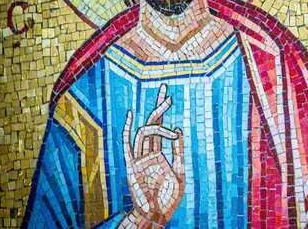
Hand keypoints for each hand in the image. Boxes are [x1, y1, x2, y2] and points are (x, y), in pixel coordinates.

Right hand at [121, 84, 184, 227]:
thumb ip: (178, 151)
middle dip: (158, 107)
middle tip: (166, 91)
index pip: (160, 128)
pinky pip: (128, 146)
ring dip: (155, 118)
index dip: (163, 112)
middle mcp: (148, 152)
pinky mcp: (132, 166)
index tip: (170, 98)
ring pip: (144, 132)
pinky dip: (128, 130)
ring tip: (167, 104)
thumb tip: (178, 129)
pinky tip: (131, 116)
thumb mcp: (179, 172)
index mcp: (158, 153)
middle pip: (152, 124)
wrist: (157, 215)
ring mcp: (139, 158)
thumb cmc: (169, 197)